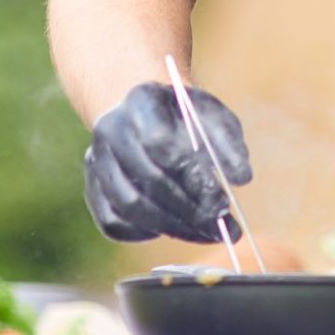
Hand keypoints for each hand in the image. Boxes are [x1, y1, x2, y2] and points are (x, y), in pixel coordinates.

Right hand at [83, 80, 252, 243]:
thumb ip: (229, 143)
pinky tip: (174, 227)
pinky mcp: (92, 188)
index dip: (193, 176)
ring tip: (206, 233)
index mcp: (141, 101)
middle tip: (222, 228)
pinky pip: (113, 222)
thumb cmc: (185, 116)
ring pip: (130, 206)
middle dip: (189, 210)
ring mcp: (96, 160)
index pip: (161, 143)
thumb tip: (242, 178)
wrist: (147, 114)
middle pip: (148, 179)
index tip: (223, 200)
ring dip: (173, 227)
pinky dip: (145, 232)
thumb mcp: (212, 116)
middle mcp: (110, 129)